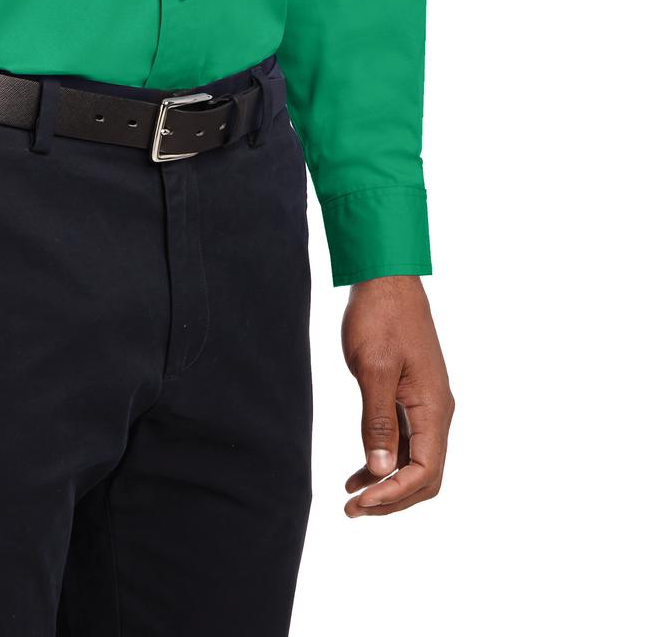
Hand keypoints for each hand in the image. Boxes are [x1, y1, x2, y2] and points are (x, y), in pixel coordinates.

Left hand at [340, 275, 453, 516]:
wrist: (386, 278)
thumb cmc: (380, 316)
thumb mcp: (373, 368)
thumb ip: (378, 420)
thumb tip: (382, 470)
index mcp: (434, 406)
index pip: (425, 470)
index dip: (394, 493)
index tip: (362, 502)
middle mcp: (437, 411)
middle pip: (425, 474)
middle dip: (392, 498)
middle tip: (354, 511)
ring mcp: (426, 404)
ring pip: (415, 460)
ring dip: (387, 483)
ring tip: (352, 500)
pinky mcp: (412, 396)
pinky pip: (405, 440)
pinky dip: (385, 460)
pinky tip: (360, 472)